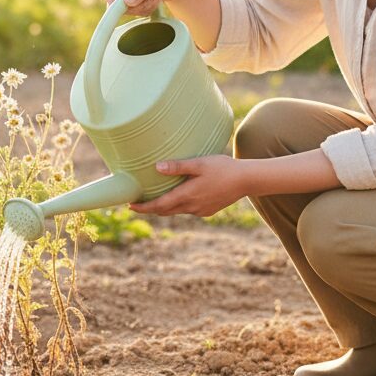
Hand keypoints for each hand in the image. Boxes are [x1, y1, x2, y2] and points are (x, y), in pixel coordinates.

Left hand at [129, 155, 247, 216]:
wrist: (246, 180)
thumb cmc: (223, 168)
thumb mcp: (199, 163)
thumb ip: (178, 166)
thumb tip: (156, 167)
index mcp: (187, 195)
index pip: (159, 206)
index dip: (143, 207)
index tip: (130, 206)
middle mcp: (192, 207)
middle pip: (165, 211)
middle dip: (150, 208)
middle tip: (136, 202)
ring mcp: (200, 210)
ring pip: (176, 211)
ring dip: (164, 207)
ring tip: (154, 198)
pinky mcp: (208, 210)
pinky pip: (188, 209)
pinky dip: (178, 205)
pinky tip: (178, 196)